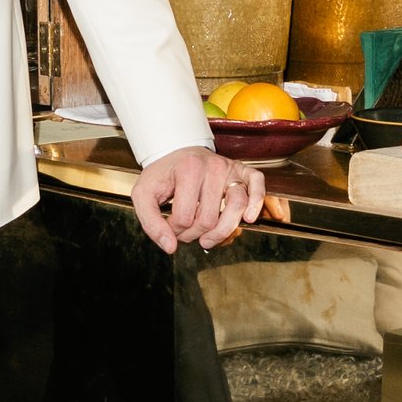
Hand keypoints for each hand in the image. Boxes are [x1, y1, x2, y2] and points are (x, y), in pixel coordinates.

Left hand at [131, 147, 282, 252]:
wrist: (177, 153)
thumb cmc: (163, 175)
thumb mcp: (144, 194)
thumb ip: (151, 222)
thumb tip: (170, 247)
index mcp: (188, 169)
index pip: (185, 217)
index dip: (175, 230)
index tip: (170, 226)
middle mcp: (212, 166)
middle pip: (209, 218)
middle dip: (194, 234)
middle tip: (185, 232)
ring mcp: (230, 168)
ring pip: (236, 207)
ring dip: (222, 232)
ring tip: (208, 240)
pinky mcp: (243, 172)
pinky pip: (258, 186)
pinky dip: (257, 202)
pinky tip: (249, 218)